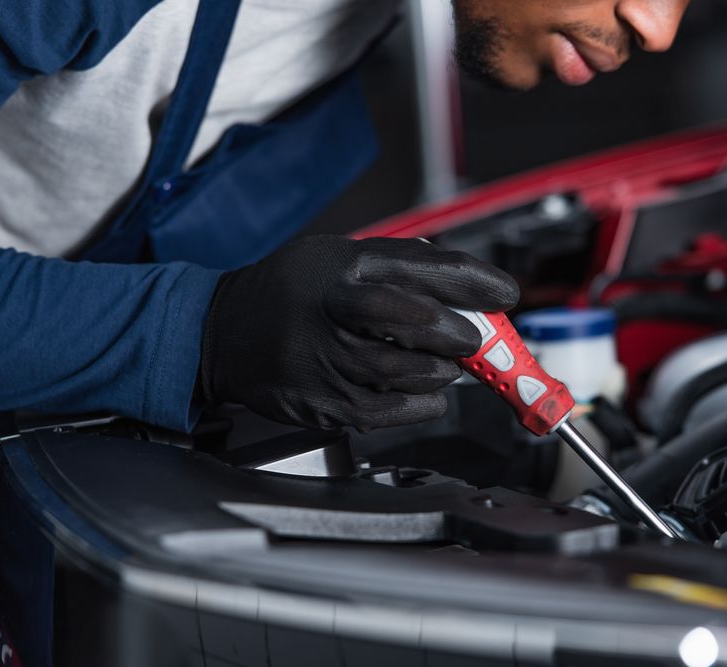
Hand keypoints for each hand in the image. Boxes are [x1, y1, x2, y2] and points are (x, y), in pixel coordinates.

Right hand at [200, 235, 518, 429]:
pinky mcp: (327, 405)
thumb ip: (396, 265)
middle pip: (420, 323)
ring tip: (440, 361)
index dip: (473, 281)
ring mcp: (329, 363)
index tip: (504, 293)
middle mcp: (335, 313)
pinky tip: (420, 388)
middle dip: (460, 333)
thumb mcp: (335, 256)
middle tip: (472, 337)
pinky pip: (397, 410)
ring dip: (443, 369)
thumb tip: (461, 281)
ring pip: (414, 372)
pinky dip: (423, 400)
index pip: (423, 269)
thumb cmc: (287, 293)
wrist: (222, 335)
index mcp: (342, 268)